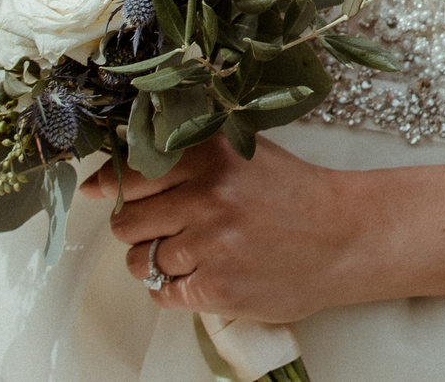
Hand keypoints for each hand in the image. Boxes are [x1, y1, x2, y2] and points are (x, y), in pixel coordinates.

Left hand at [85, 136, 359, 322]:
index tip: (98, 190)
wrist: (346, 236)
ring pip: (140, 260)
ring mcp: (212, 245)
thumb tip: (111, 172)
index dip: (109, 184)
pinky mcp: (217, 288)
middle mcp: (208, 196)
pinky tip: (201, 274)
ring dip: (155, 260)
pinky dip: (174, 288)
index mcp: (212, 155)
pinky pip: (162, 293)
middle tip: (166, 225)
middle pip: (126, 220)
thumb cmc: (293, 193)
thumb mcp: (244, 152)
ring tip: (189, 252)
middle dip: (137, 226)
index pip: (130, 173)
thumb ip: (187, 154)